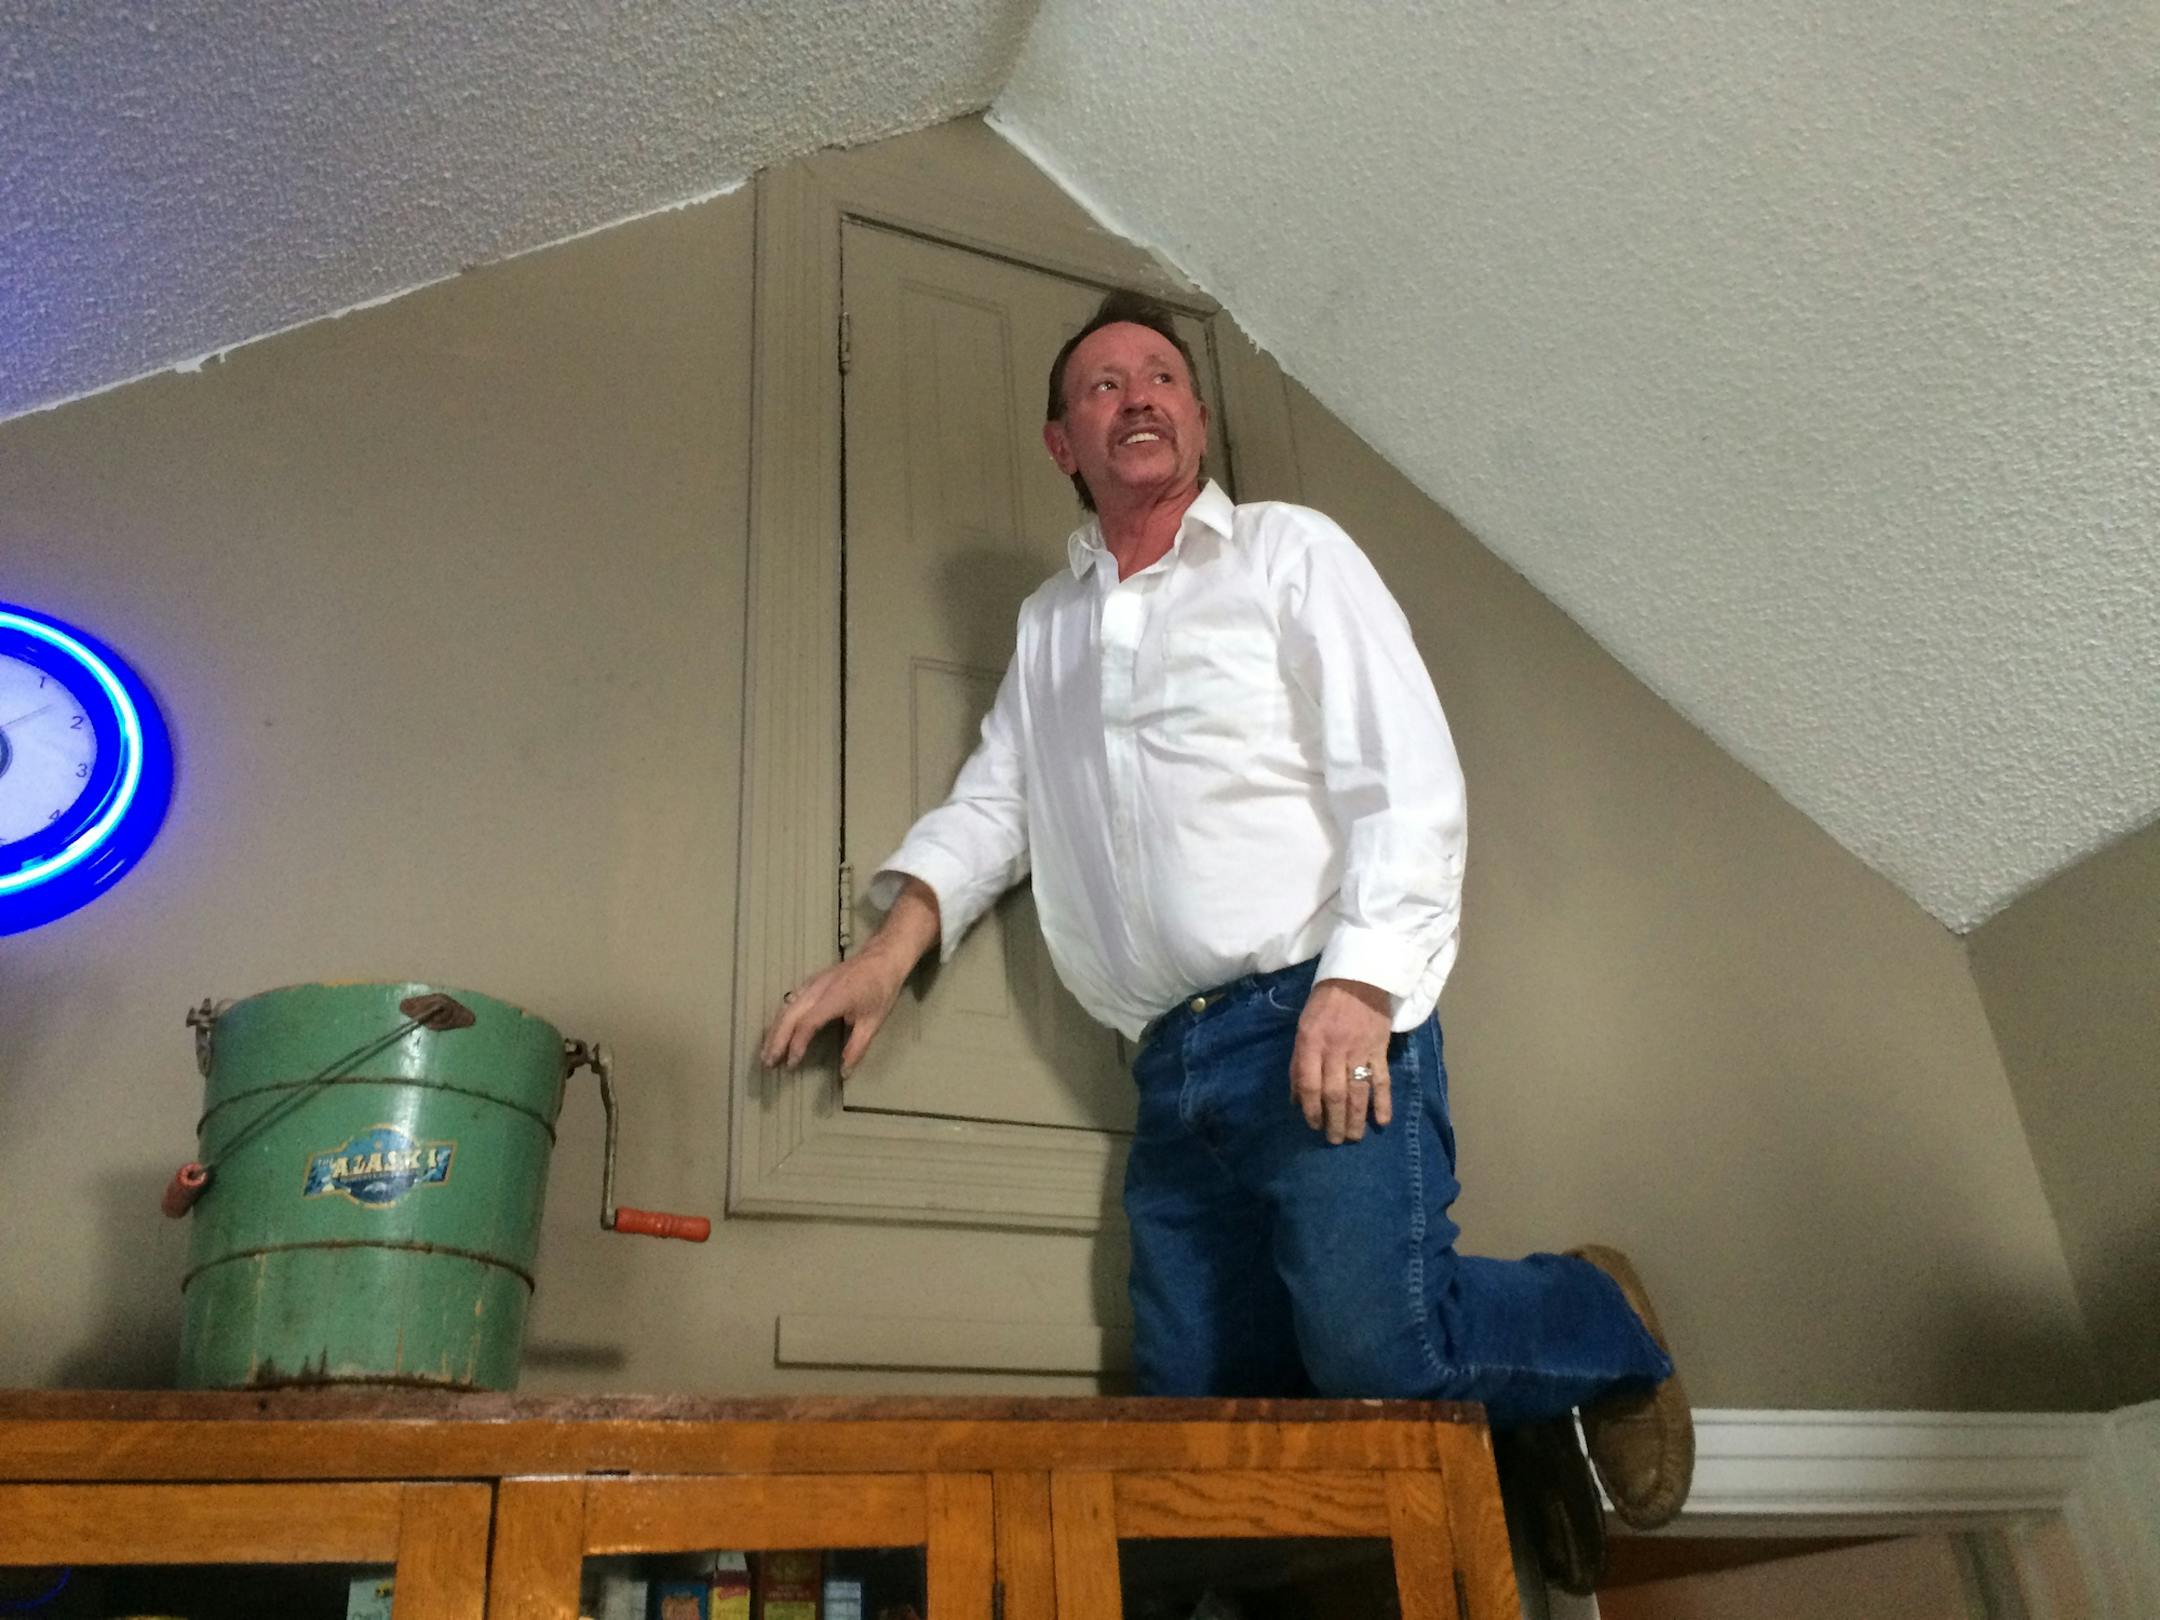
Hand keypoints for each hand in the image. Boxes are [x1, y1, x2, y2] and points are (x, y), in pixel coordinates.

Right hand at [759, 876, 940, 1077]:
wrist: (883, 957)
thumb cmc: (882, 989)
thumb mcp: (873, 1022)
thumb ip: (857, 1048)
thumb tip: (845, 1073)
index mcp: (835, 998)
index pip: (807, 1023)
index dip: (797, 1044)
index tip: (792, 1064)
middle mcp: (818, 989)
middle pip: (789, 1015)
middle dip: (776, 1040)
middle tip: (768, 1063)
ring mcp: (813, 983)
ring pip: (786, 1007)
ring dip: (774, 1030)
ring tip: (766, 1052)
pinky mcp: (812, 981)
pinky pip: (791, 1000)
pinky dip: (781, 1017)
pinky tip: (777, 1030)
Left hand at [1290, 977, 1393, 1143]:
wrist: (1360, 978)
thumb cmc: (1325, 1004)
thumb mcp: (1302, 1028)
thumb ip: (1299, 1063)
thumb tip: (1296, 1099)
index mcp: (1311, 1042)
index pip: (1308, 1083)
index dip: (1310, 1109)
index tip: (1312, 1125)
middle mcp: (1334, 1049)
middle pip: (1334, 1094)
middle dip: (1333, 1121)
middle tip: (1334, 1140)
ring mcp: (1360, 1050)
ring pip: (1358, 1092)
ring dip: (1356, 1118)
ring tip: (1353, 1137)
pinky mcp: (1380, 1049)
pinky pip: (1382, 1080)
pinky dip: (1383, 1102)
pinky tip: (1382, 1122)